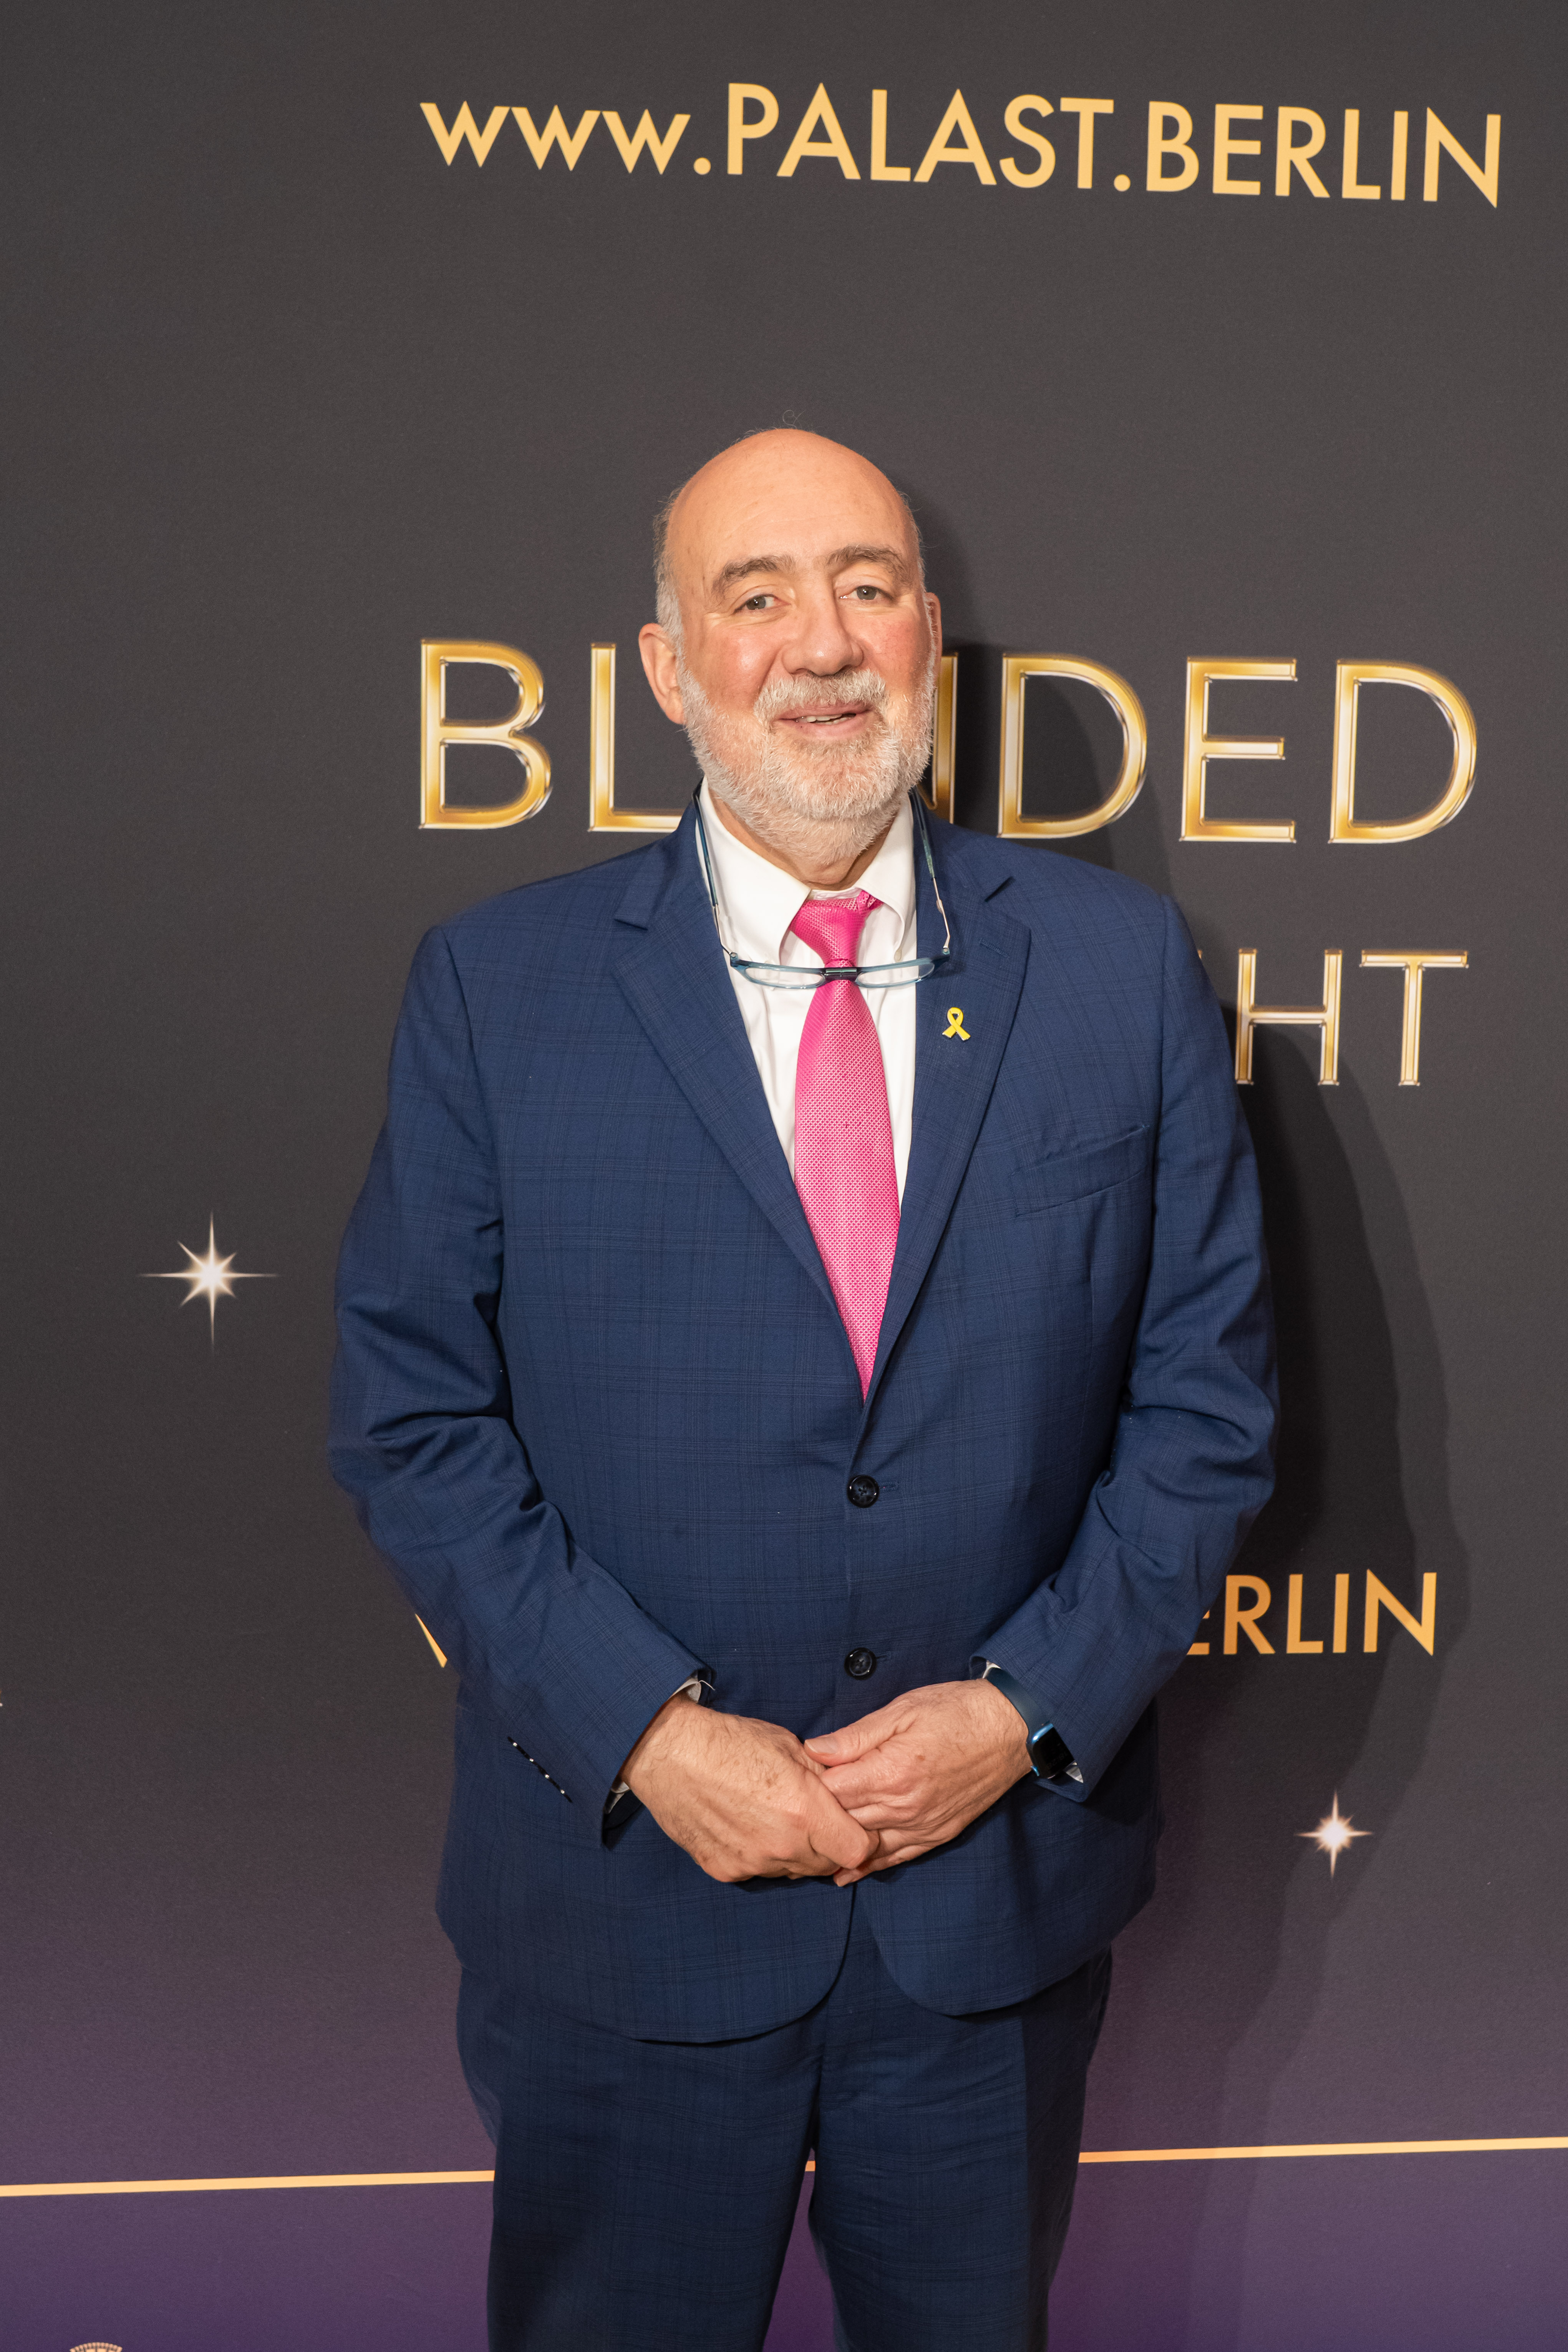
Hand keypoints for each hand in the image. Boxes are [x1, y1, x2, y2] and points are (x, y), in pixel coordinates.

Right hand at [621, 1696, 877, 1884]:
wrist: (670, 1753)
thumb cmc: (731, 1742)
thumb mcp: (790, 1746)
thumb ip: (825, 1777)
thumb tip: (851, 1792)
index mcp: (804, 1810)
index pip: (858, 1850)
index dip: (863, 1838)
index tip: (856, 1824)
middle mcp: (781, 1844)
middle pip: (827, 1864)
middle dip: (830, 1845)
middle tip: (817, 1818)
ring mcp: (751, 1862)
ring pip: (793, 1870)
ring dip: (795, 1851)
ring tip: (777, 1817)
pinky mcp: (725, 1870)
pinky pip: (759, 1870)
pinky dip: (762, 1854)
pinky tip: (748, 1825)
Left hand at [803, 1680, 1030, 1886]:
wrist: (1009, 1728)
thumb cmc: (956, 1710)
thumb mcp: (902, 1710)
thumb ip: (855, 1736)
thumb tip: (814, 1750)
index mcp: (891, 1771)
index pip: (833, 1792)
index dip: (809, 1786)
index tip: (793, 1780)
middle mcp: (906, 1806)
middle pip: (845, 1821)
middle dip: (817, 1818)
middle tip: (791, 1815)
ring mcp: (924, 1824)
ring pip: (867, 1845)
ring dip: (837, 1848)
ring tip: (805, 1850)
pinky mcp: (939, 1833)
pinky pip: (898, 1856)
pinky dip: (871, 1865)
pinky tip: (847, 1872)